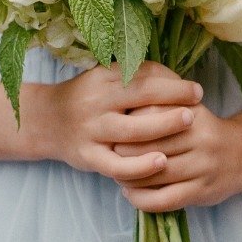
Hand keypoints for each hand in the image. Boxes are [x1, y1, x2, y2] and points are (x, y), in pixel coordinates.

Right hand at [45, 62, 202, 181]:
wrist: (45, 121)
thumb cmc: (90, 98)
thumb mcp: (107, 79)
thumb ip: (138, 76)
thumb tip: (178, 80)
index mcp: (104, 78)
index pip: (142, 75)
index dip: (172, 83)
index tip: (197, 91)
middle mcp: (96, 102)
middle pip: (139, 97)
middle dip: (172, 100)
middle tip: (196, 108)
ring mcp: (91, 130)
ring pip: (130, 131)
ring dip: (162, 127)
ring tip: (188, 128)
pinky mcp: (88, 156)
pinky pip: (116, 165)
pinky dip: (140, 166)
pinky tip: (161, 163)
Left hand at [113, 105, 241, 211]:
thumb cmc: (205, 131)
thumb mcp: (188, 109)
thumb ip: (159, 106)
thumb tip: (120, 113)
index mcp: (192, 114)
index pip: (150, 118)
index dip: (127, 125)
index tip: (115, 130)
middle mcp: (200, 139)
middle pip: (149, 147)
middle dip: (123, 153)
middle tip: (110, 155)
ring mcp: (203, 167)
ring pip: (155, 175)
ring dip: (129, 178)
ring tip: (118, 175)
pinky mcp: (203, 191)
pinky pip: (165, 200)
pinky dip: (142, 200)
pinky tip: (131, 195)